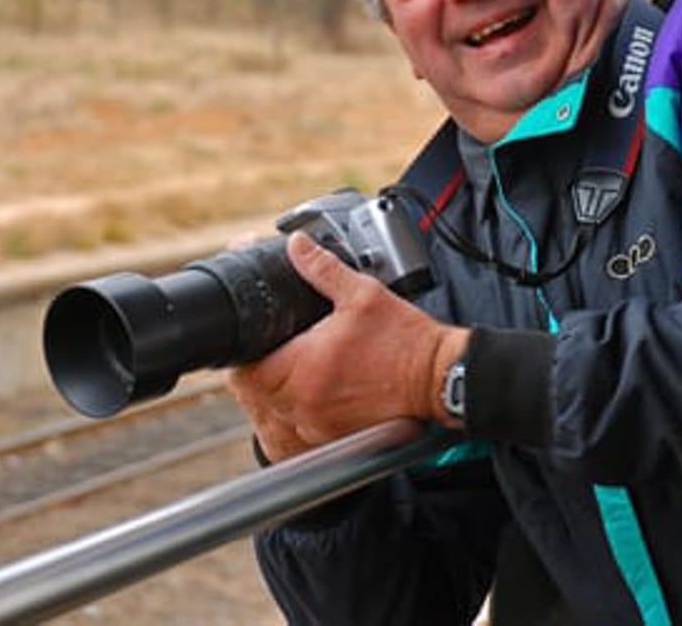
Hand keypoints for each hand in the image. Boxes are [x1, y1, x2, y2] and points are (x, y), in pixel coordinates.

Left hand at [225, 232, 468, 461]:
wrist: (438, 377)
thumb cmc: (405, 339)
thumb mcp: (363, 294)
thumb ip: (322, 268)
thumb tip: (296, 245)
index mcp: (304, 368)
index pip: (246, 369)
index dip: (243, 352)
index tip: (252, 339)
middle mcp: (305, 403)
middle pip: (253, 393)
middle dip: (255, 370)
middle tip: (269, 349)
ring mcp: (317, 425)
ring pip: (271, 414)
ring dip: (270, 393)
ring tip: (287, 369)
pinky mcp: (332, 437)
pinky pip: (295, 430)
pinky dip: (292, 413)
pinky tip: (307, 393)